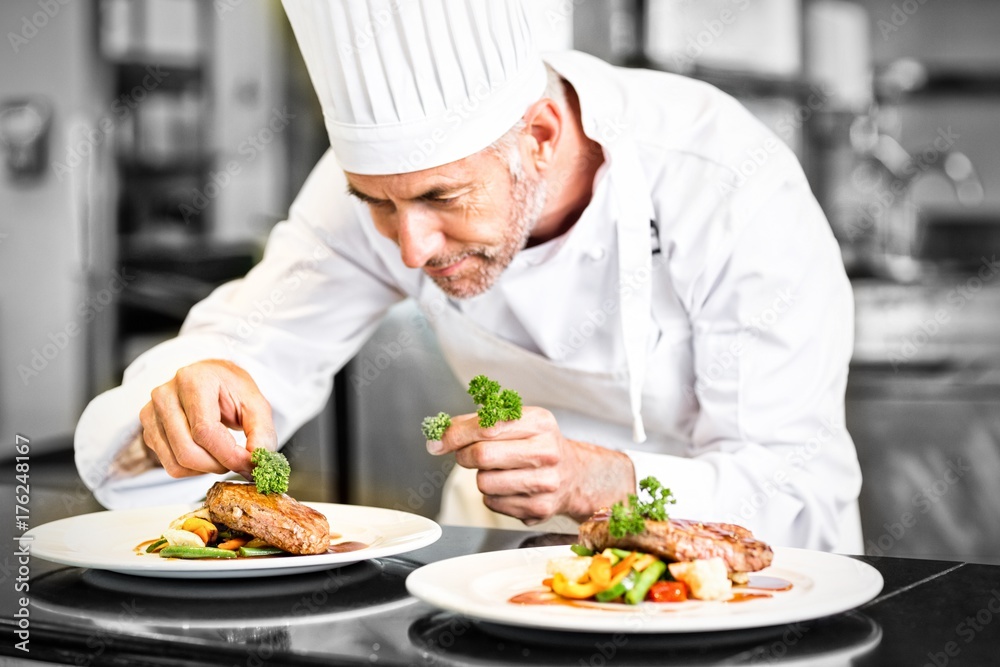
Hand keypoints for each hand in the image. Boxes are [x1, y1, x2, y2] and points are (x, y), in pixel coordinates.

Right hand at [139, 359, 276, 478]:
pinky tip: (207, 454)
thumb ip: (262, 432)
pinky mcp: (148, 430)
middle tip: (238, 461)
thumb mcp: (255, 403)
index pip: (205, 431)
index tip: (249, 463)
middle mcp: (166, 395)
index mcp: (193, 381)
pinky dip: (193, 469)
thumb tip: (257, 462)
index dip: (229, 454)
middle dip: (219, 464)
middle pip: (188, 451)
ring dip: (207, 469)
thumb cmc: (230, 388)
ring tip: (224, 454)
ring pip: (177, 463)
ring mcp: (152, 413)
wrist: (210, 378)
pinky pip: (170, 465)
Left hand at [429, 407, 635, 523]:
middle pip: (481, 455)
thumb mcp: (516, 421)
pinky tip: (510, 487)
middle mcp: (547, 451)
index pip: (486, 426)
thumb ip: (476, 422)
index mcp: (539, 422)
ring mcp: (545, 483)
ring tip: (499, 471)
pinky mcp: (539, 509)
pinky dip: (493, 496)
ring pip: (484, 483)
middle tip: (468, 456)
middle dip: (465, 456)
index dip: (454, 435)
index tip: (437, 442)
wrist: (574, 475)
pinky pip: (493, 503)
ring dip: (482, 478)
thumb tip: (438, 435)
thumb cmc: (536, 444)